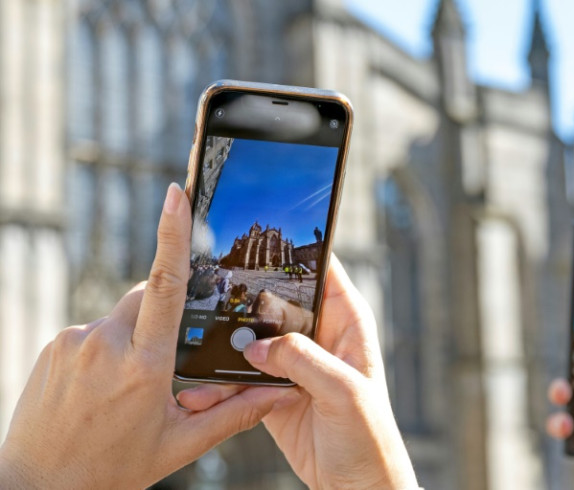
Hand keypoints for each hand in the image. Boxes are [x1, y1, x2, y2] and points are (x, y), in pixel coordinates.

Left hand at [0, 184, 291, 488]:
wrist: (39, 488)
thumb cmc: (113, 469)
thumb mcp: (181, 444)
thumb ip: (235, 414)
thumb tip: (280, 392)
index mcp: (144, 365)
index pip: (165, 286)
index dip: (173, 236)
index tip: (176, 194)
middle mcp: (105, 343)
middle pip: (148, 297)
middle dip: (167, 315)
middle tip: (166, 364)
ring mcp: (74, 340)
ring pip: (123, 313)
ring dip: (136, 334)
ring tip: (127, 385)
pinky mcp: (54, 343)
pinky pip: (95, 328)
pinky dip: (109, 344)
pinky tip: (104, 384)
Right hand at [178, 256, 418, 488]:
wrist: (357, 485)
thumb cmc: (370, 437)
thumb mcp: (344, 392)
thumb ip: (303, 361)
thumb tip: (257, 346)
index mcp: (346, 322)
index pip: (323, 271)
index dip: (298, 250)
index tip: (264, 236)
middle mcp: (319, 336)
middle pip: (276, 303)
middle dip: (244, 303)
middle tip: (210, 299)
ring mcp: (295, 363)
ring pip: (253, 340)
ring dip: (225, 348)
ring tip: (194, 352)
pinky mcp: (274, 390)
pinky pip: (242, 378)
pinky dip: (221, 383)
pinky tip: (200, 388)